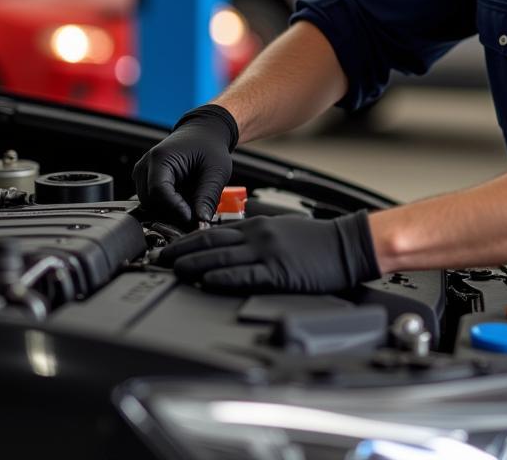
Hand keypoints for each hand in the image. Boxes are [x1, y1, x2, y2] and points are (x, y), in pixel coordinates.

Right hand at [132, 104, 238, 225]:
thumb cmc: (209, 146)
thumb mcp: (216, 170)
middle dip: (173, 211)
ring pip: (150, 204)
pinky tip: (184, 198)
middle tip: (196, 212)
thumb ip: (208, 196)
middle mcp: (146, 165)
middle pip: (151, 201)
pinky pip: (152, 201)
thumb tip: (201, 221)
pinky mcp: (145, 180)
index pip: (159, 192)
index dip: (175, 208)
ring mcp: (142, 173)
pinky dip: (167, 205)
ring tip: (192, 201)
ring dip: (170, 209)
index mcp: (161, 158)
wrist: (203, 133)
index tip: (191, 217)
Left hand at [156, 211, 380, 292]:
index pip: (213, 231)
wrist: (346, 245)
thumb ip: (255, 235)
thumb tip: (230, 245)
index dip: (187, 239)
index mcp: (258, 225)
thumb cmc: (317, 240)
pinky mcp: (278, 272)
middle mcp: (258, 236)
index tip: (168, 247)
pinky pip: (244, 275)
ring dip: (194, 264)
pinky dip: (222, 278)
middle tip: (160, 258)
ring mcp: (267, 253)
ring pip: (222, 258)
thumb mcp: (282, 228)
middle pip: (211, 242)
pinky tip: (207, 281)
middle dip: (182, 251)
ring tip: (174, 270)